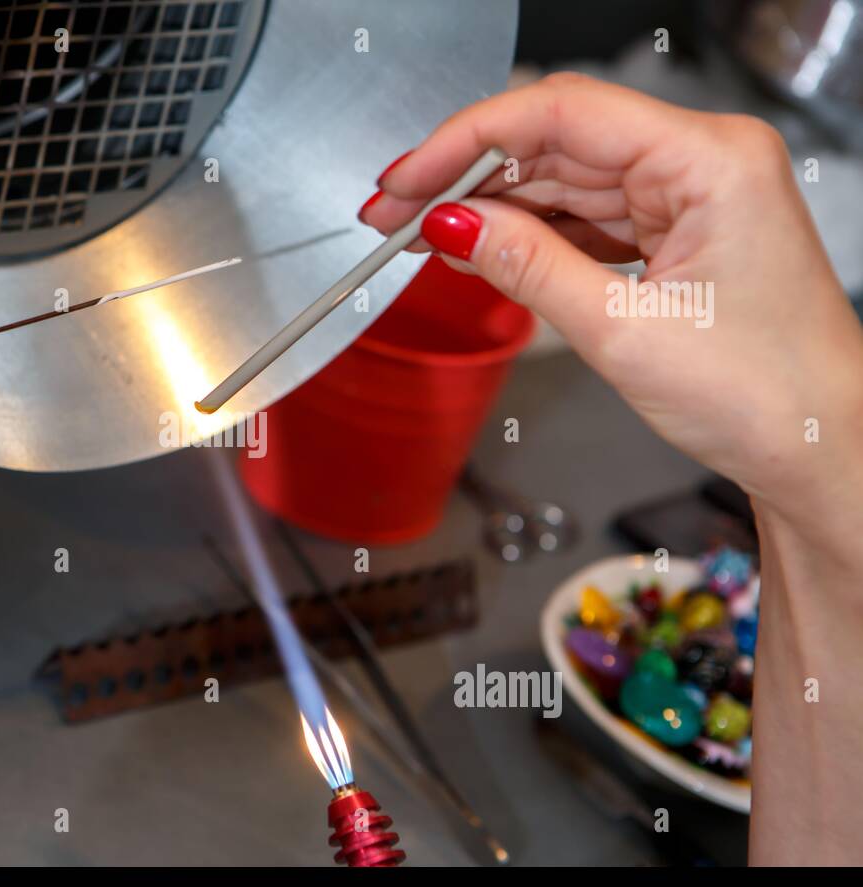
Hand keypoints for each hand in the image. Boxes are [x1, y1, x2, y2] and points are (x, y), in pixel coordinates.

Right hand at [364, 75, 862, 864]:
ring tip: (418, 232)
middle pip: (557, 142)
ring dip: (489, 207)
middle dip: (466, 177)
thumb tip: (453, 224)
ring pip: (564, 181)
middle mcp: (703, 162)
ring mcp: (689, 196)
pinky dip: (528, 234)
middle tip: (391, 210)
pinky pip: (585, 217)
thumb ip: (529, 266)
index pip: (562, 115)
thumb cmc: (766, 395)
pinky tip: (478, 246)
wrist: (818, 450)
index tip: (407, 177)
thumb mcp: (623, 331)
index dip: (468, 141)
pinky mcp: (676, 231)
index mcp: (710, 160)